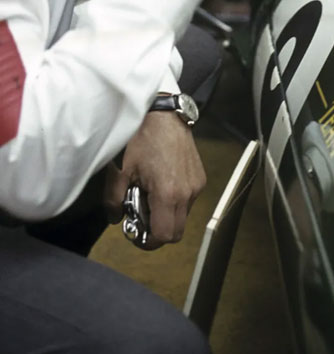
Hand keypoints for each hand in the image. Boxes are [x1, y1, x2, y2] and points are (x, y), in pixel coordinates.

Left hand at [104, 109, 205, 249]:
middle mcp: (188, 192)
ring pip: (182, 216)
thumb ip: (113, 201)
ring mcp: (196, 184)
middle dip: (157, 230)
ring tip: (149, 193)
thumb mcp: (119, 170)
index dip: (146, 241)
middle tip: (140, 214)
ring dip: (166, 214)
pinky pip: (188, 200)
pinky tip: (160, 182)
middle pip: (176, 231)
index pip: (163, 236)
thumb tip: (115, 218)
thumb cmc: (140, 137)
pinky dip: (174, 200)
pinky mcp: (200, 176)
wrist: (162, 112)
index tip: (134, 231)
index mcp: (168, 194)